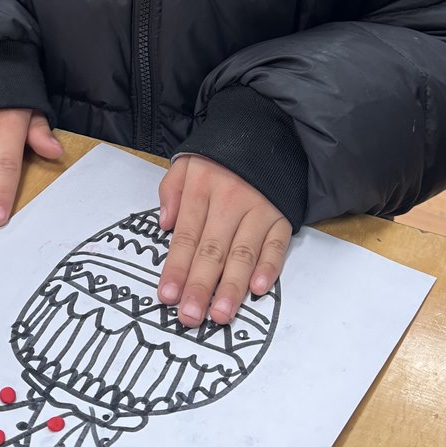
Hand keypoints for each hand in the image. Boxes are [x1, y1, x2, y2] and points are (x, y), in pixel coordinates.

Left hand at [156, 155, 291, 328]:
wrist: (267, 130)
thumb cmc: (221, 156)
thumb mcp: (187, 162)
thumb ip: (170, 190)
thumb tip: (163, 224)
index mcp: (201, 188)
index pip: (186, 235)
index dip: (176, 267)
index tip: (167, 295)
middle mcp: (230, 200)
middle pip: (212, 250)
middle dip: (200, 286)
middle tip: (190, 316)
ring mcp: (259, 209)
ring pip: (243, 252)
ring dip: (232, 286)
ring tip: (221, 314)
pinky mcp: (282, 215)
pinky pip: (276, 244)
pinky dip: (269, 267)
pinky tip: (259, 288)